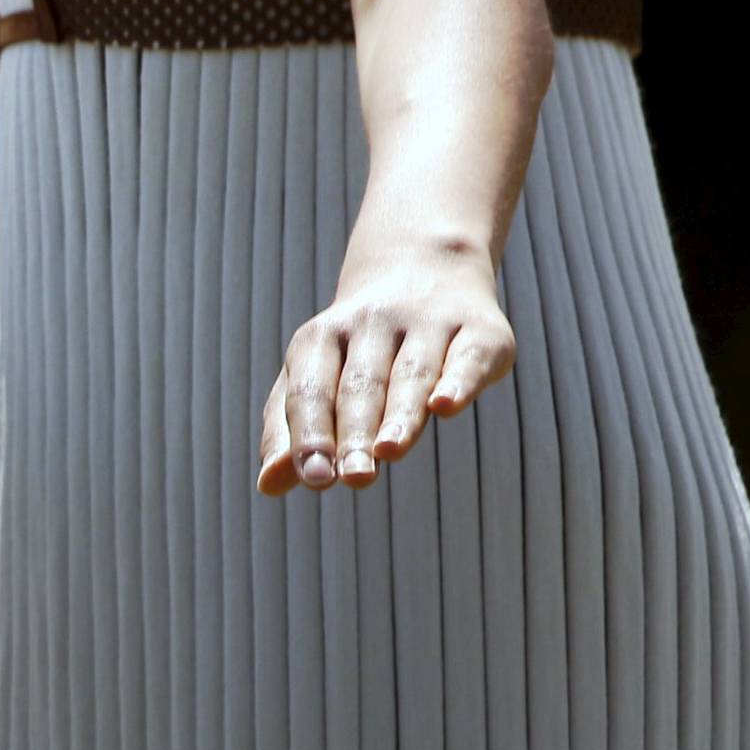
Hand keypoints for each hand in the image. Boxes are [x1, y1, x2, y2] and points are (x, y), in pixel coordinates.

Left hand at [257, 238, 516, 494]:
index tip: (315, 477)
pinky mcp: (481, 331)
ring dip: (400, 414)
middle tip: (355, 477)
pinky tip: (446, 406)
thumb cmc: (356, 351)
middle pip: (362, 385)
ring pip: (411, 374)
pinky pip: (469, 357)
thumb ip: (290, 431)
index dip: (312, 433)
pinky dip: (459, 381)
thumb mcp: (314, 379)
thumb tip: (268, 484)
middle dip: (356, 432)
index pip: (312, 389)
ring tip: (389, 452)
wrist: (426, 265)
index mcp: (323, 337)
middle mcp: (374, 322)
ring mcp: (430, 322)